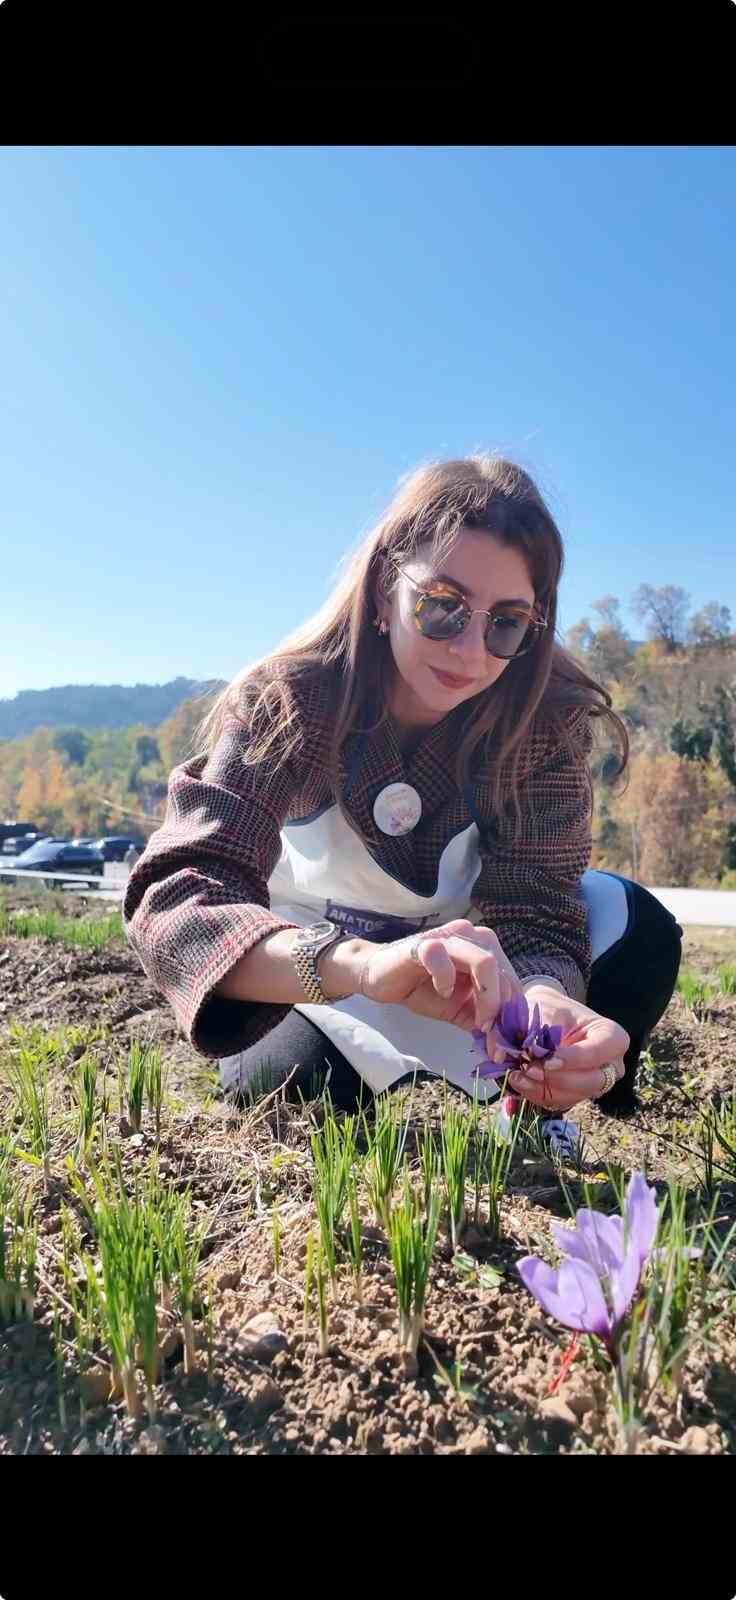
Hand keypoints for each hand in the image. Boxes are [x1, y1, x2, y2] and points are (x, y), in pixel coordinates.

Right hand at [355, 918, 525, 1031]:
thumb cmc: (422, 989)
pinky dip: (447, 980)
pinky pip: (444, 958)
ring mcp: (450, 937)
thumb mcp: (460, 1009)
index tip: (504, 1044)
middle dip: (501, 1012)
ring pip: (485, 962)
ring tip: (477, 1021)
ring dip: (486, 998)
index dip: (513, 1014)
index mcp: (485, 950)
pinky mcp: (425, 943)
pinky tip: (441, 992)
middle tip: (490, 1039)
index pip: (511, 981)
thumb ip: (484, 1019)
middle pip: (504, 973)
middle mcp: (473, 937)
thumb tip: (504, 1044)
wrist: (381, 977)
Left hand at [501, 985, 629, 1112]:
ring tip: (518, 1076)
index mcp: (612, 1037)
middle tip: (530, 1069)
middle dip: (558, 1078)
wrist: (542, 1016)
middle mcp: (610, 1065)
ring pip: (573, 1096)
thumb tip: (532, 1052)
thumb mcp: (549, 1010)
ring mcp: (594, 1084)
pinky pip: (558, 1102)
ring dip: (543, 1089)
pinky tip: (519, 1081)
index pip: (599, 1052)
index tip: (548, 1059)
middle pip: (591, 1082)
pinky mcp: (574, 1095)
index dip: (575, 1059)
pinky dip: (536, 1094)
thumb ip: (544, 1031)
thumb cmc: (551, 1008)